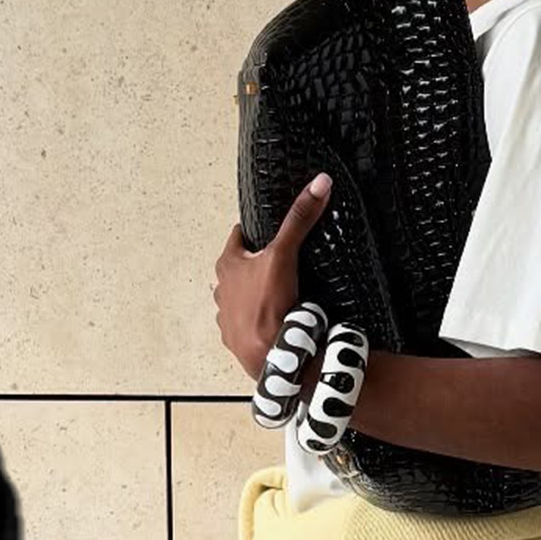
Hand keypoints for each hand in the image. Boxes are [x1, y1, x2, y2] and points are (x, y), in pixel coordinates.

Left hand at [213, 173, 332, 379]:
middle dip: (255, 263)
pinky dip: (259, 318)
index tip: (265, 229)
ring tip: (277, 292)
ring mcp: (227, 315)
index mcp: (228, 265)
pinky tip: (275, 318)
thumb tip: (318, 185)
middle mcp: (222, 290)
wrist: (270, 354)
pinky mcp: (237, 338)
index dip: (253, 230)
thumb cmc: (267, 305)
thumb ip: (300, 219)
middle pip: (239, 268)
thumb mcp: (284, 254)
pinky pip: (247, 322)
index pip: (238, 236)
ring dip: (255, 293)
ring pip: (241, 296)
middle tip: (276, 260)